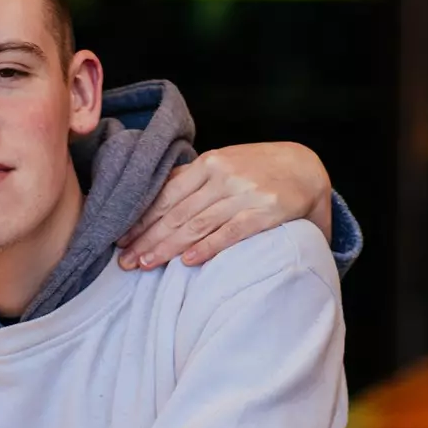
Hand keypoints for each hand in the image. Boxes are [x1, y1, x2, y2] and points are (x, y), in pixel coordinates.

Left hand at [119, 142, 333, 269]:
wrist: (308, 168)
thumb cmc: (260, 170)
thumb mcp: (226, 164)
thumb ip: (194, 179)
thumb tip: (156, 196)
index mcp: (210, 163)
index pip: (166, 195)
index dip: (140, 219)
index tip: (119, 239)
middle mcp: (224, 175)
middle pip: (176, 212)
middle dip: (147, 238)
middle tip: (125, 262)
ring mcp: (245, 193)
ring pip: (197, 224)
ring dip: (167, 247)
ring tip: (146, 265)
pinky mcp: (265, 211)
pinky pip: (230, 232)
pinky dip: (208, 247)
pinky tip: (187, 261)